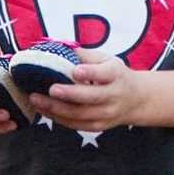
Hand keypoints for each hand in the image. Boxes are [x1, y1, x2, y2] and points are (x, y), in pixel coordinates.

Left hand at [29, 49, 143, 132]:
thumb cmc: (116, 76)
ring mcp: (106, 114)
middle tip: (51, 88)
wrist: (136, 100)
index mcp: (116, 75)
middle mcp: (114, 96)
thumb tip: (59, 47)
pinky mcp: (98, 126)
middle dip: (69, 94)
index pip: (105, 74)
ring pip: (80, 114)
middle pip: (91, 98)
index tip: (75, 70)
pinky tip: (43, 109)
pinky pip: (76, 124)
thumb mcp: (108, 60)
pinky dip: (58, 118)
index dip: (90, 73)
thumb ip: (86, 56)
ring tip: (37, 99)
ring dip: (56, 108)